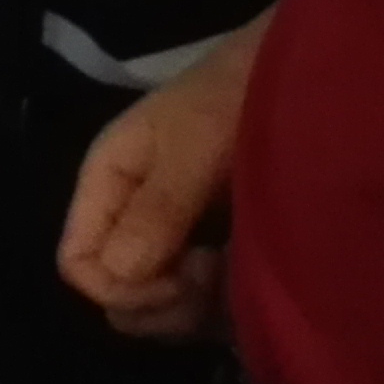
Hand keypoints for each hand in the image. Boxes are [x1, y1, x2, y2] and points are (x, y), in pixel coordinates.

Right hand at [60, 19, 262, 337]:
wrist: (304, 75)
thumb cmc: (237, 97)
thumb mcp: (195, 145)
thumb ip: (158, 210)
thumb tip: (120, 276)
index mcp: (108, 183)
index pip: (78, 262)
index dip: (121, 286)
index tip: (182, 279)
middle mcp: (129, 218)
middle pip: (116, 293)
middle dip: (161, 304)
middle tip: (214, 275)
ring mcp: (171, 237)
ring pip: (158, 307)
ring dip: (195, 308)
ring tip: (238, 271)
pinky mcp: (211, 250)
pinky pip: (198, 301)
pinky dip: (221, 304)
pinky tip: (252, 275)